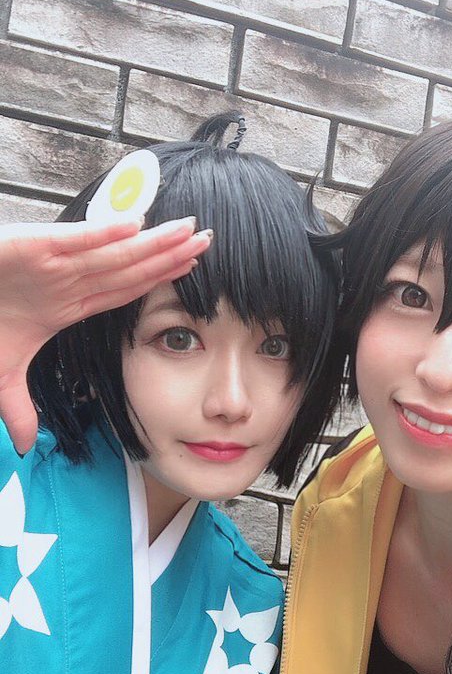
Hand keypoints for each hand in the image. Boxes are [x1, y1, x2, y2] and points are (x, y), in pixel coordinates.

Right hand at [0, 216, 210, 453]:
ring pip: (113, 251)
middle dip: (169, 255)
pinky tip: (136, 225)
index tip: (193, 272)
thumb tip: (25, 447)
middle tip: (209, 242)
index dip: (158, 280)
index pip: (124, 290)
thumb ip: (17, 406)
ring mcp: (52, 260)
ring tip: (189, 232)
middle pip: (129, 267)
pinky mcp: (30, 246)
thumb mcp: (0, 372)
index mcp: (67, 301)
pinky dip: (103, 232)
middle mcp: (67, 277)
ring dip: (151, 242)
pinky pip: (75, 240)